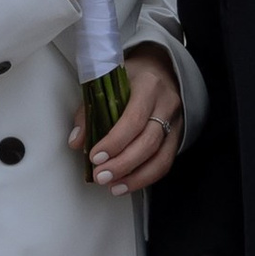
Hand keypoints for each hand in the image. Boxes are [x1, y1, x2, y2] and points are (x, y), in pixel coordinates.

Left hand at [71, 41, 184, 195]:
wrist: (159, 69)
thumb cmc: (129, 77)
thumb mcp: (106, 83)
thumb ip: (89, 111)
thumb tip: (76, 142)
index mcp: (147, 85)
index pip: (134, 118)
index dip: (115, 141)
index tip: (95, 156)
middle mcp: (166, 103)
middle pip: (148, 142)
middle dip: (122, 164)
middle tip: (100, 176)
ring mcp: (175, 121)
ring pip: (160, 157)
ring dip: (135, 177)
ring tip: (112, 186)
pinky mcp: (177, 136)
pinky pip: (165, 162)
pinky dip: (145, 177)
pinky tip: (127, 184)